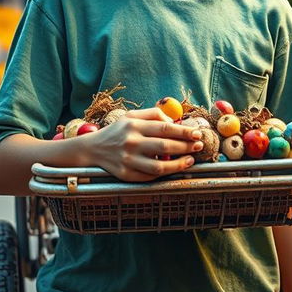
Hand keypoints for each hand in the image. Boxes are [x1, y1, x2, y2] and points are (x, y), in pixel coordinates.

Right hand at [86, 107, 203, 181]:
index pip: (165, 128)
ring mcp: (128, 160)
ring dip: (179, 164)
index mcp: (133, 125)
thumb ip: (153, 114)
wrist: (92, 149)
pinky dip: (165, 174)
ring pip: (159, 167)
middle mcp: (131, 142)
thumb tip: (175, 121)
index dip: (184, 131)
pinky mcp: (126, 175)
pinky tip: (174, 168)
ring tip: (190, 160)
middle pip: (165, 146)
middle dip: (186, 146)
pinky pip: (150, 177)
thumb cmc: (117, 131)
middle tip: (199, 145)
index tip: (197, 133)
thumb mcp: (131, 116)